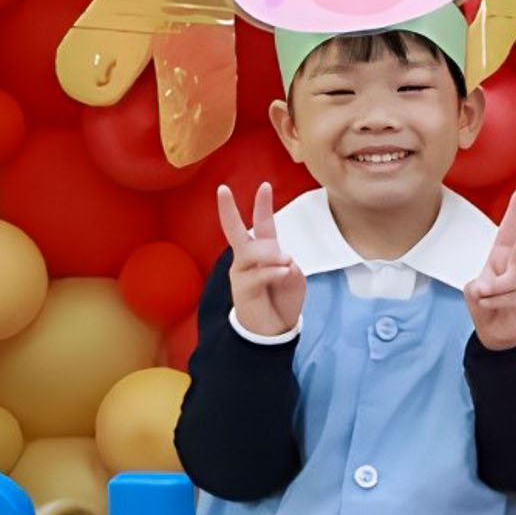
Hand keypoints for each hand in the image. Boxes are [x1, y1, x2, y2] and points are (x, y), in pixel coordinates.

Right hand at [218, 182, 304, 337]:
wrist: (273, 329)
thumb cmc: (282, 299)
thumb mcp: (294, 279)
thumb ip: (289, 267)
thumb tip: (280, 261)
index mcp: (263, 251)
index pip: (263, 224)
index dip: (263, 205)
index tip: (264, 185)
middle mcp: (247, 259)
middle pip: (236, 231)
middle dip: (228, 211)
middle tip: (221, 190)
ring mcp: (241, 273)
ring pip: (251, 252)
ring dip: (272, 254)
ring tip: (286, 262)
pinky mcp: (241, 290)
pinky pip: (257, 275)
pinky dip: (273, 272)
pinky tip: (284, 272)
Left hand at [465, 188, 515, 350]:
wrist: (498, 330)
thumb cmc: (486, 302)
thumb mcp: (474, 291)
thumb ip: (480, 286)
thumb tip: (488, 289)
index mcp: (502, 255)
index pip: (508, 232)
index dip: (514, 212)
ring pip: (506, 283)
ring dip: (490, 293)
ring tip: (486, 299)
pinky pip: (507, 299)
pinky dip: (493, 303)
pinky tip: (493, 307)